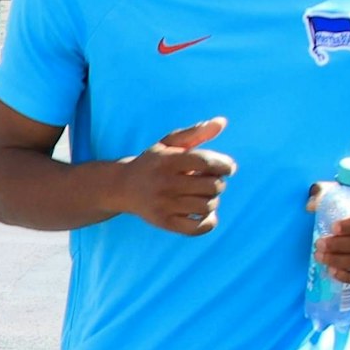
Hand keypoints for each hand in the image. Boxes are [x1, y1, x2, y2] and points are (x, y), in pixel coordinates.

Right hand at [111, 118, 236, 236]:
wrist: (122, 187)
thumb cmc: (153, 162)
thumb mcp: (169, 143)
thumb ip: (196, 132)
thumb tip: (222, 122)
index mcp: (167, 160)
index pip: (206, 162)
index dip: (224, 165)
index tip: (227, 167)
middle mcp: (164, 183)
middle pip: (211, 186)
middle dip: (218, 183)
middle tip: (212, 181)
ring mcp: (163, 205)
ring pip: (207, 206)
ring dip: (213, 200)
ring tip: (205, 195)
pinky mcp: (164, 222)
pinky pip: (197, 228)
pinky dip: (209, 222)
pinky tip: (205, 214)